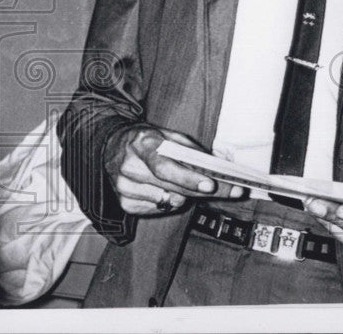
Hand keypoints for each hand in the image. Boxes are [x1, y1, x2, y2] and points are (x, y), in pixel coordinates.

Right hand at [104, 125, 244, 215]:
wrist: (111, 145)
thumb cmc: (145, 140)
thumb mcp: (167, 134)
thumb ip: (190, 149)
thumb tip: (218, 165)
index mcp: (142, 143)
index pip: (165, 166)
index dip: (188, 178)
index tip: (210, 185)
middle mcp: (130, 166)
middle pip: (172, 187)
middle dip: (203, 191)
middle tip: (231, 191)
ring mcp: (125, 187)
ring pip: (169, 201)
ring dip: (185, 195)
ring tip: (185, 184)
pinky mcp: (125, 202)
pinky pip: (159, 209)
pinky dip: (169, 202)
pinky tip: (165, 189)